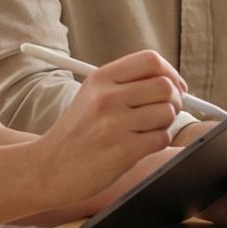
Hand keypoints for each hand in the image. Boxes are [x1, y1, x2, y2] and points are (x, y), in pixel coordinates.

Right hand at [36, 48, 185, 204]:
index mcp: (101, 78)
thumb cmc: (77, 132)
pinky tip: (141, 145)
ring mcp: (115, 124)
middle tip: (167, 110)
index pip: (151, 60)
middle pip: (165, 86)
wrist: (50, 166)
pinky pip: (162, 138)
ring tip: (148, 130)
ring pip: (167, 113)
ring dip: (166, 123)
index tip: (175, 86)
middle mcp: (108, 97)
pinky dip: (159, 141)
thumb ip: (126, 84)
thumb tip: (173, 83)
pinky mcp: (124, 151)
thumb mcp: (91, 95)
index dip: (171, 72)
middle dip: (175, 99)